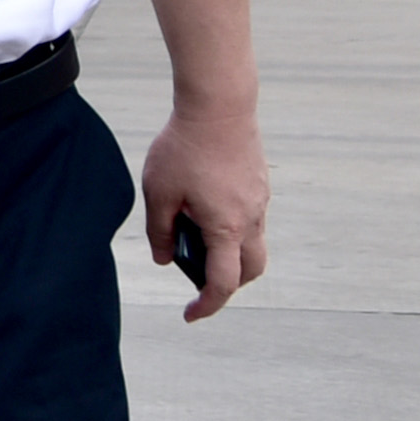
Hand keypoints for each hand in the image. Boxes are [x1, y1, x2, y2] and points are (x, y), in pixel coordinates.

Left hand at [138, 106, 268, 320]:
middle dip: (226, 284)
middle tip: (195, 280)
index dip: (207, 305)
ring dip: (229, 254)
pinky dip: (232, 230)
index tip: (190, 314)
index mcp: (226, 227)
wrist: (219, 106)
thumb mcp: (158, 192)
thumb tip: (163, 259)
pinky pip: (251, 220)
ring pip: (253, 245)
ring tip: (192, 238)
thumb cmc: (184, 147)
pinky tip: (203, 210)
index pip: (223, 282)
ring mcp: (260, 202)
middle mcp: (251, 219)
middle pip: (249, 270)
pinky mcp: (259, 185)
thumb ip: (159, 230)